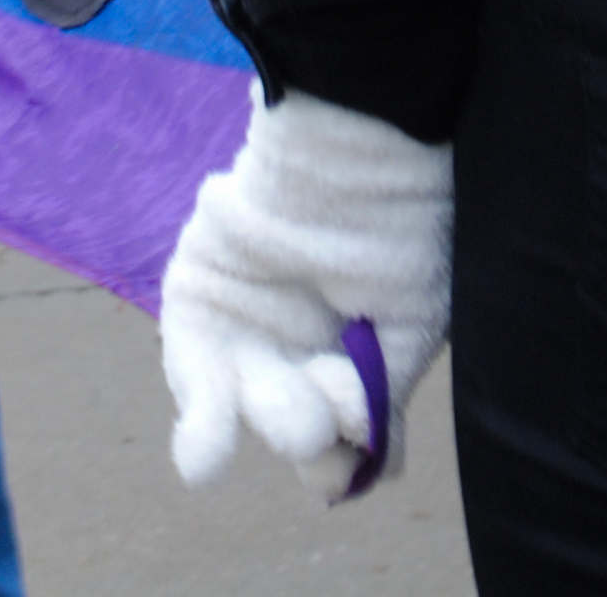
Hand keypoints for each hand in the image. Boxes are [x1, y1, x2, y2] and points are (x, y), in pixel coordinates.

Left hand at [158, 88, 451, 498]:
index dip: (355, 444)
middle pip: (294, 425)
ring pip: (241, 406)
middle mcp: (301, 344)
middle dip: (305, 426)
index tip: (364, 423)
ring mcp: (247, 323)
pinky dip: (200, 421)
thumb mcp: (415, 314)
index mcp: (359, 352)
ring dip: (251, 425)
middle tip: (321, 401)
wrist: (356, 130)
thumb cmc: (400, 217)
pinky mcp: (198, 294)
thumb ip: (384, 392)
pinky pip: (191, 369)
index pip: (350, 433)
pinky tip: (204, 462)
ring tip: (264, 428)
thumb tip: (366, 475)